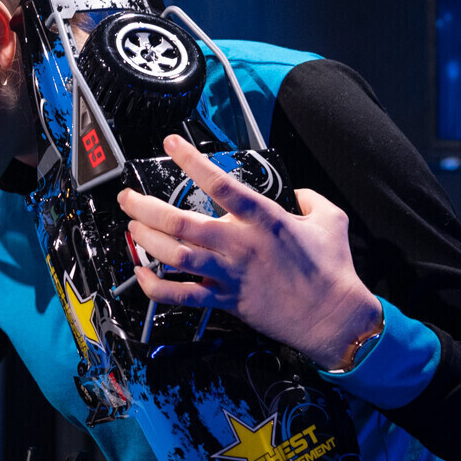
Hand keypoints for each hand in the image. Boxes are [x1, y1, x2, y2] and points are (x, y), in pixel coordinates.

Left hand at [117, 134, 382, 368]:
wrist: (333, 316)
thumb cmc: (333, 269)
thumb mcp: (331, 219)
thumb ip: (310, 197)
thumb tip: (298, 191)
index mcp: (264, 219)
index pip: (219, 183)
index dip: (191, 161)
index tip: (170, 144)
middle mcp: (240, 244)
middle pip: (181, 222)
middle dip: (146, 207)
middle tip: (127, 197)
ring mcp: (230, 273)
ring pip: (175, 255)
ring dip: (147, 241)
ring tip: (131, 229)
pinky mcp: (226, 300)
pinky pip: (182, 295)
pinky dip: (157, 287)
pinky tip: (142, 276)